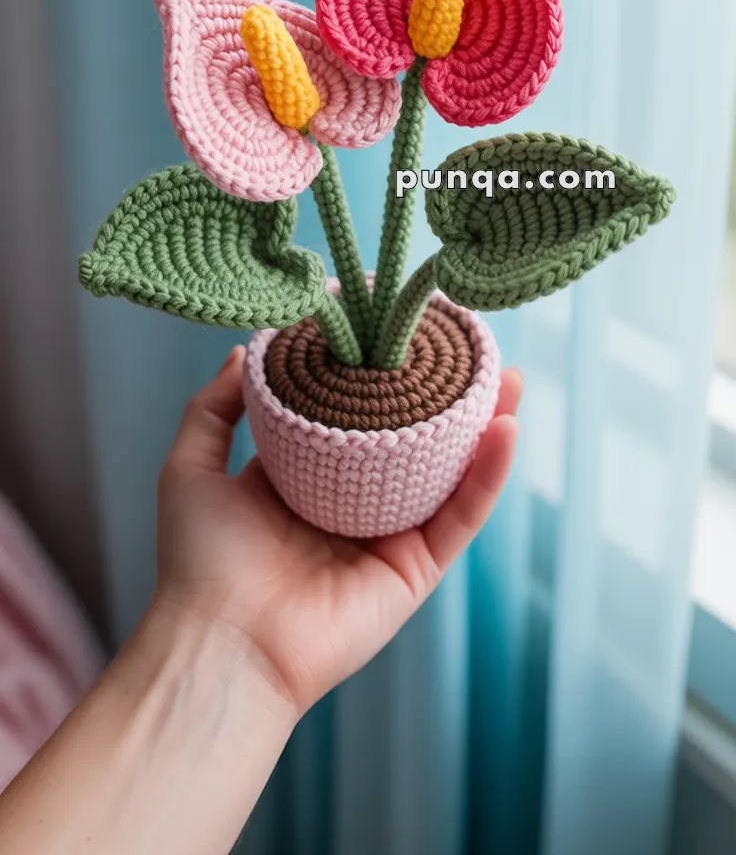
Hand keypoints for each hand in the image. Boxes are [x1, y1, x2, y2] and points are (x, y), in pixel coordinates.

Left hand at [156, 345, 520, 717]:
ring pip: (448, 473)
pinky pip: (461, 517)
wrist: (221, 642)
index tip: (399, 332)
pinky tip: (507, 429)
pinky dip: (489, 474)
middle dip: (444, 396)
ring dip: (483, 426)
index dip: (378, 378)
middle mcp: (352, 506)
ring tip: (507, 378)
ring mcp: (388, 538)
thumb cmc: (198, 562)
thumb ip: (214, 407)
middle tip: (468, 349)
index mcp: (305, 482)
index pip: (352, 418)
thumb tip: (246, 350)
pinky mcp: (414, 570)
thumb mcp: (192, 466)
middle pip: (412, 441)